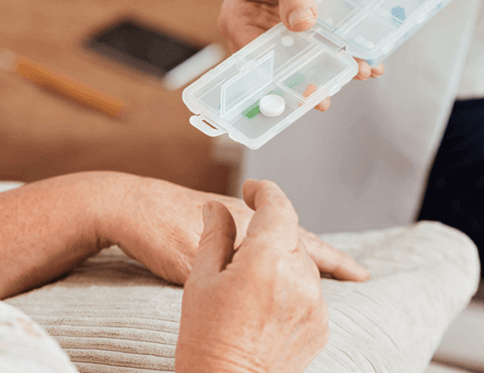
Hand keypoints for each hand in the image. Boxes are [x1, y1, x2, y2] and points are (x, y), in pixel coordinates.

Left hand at [98, 174, 369, 285]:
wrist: (122, 203)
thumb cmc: (155, 230)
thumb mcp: (193, 257)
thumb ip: (226, 265)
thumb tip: (254, 279)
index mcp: (248, 223)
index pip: (305, 243)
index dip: (334, 260)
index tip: (361, 274)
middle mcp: (245, 216)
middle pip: (298, 238)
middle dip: (325, 256)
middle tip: (353, 272)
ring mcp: (230, 216)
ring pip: (278, 238)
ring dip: (302, 252)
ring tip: (321, 266)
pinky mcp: (213, 220)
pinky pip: (258, 239)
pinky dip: (276, 252)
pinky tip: (271, 262)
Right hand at [176, 180, 330, 372]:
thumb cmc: (204, 335)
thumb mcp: (199, 277)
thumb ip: (215, 234)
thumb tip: (215, 208)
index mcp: (266, 259)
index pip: (277, 206)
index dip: (264, 191)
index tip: (253, 189)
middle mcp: (297, 277)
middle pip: (292, 234)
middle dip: (271, 230)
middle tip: (244, 242)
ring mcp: (314, 303)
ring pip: (303, 261)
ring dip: (283, 258)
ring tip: (253, 278)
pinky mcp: (319, 324)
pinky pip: (310, 290)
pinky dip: (293, 286)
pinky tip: (267, 301)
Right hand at [220, 0, 383, 110]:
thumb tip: (302, 23)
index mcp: (240, 19)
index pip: (253, 57)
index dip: (274, 78)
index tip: (296, 91)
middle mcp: (259, 33)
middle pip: (280, 67)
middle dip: (305, 83)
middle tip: (324, 100)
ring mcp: (286, 35)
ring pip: (308, 62)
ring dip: (333, 72)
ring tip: (361, 73)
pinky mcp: (309, 32)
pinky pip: (327, 49)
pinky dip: (347, 56)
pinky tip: (371, 62)